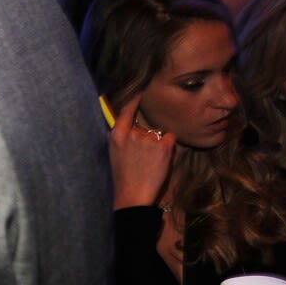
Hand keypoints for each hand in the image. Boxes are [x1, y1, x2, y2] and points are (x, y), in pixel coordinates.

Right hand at [109, 92, 174, 210]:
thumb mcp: (115, 152)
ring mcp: (148, 138)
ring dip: (158, 145)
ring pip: (158, 134)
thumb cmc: (124, 176)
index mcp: (116, 134)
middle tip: (141, 159)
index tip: (141, 89)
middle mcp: (132, 133)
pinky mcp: (164, 145)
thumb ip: (122, 136)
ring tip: (149, 163)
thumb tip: (131, 124)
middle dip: (147, 138)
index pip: (127, 109)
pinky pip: (170, 139)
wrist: (133, 195)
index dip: (135, 98)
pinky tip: (160, 161)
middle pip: (145, 126)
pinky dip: (168, 147)